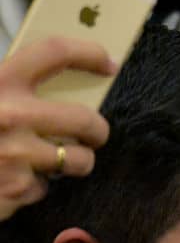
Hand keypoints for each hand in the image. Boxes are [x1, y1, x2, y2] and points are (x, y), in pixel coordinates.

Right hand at [0, 37, 114, 219]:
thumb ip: (8, 86)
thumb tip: (54, 76)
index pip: (55, 53)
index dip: (88, 53)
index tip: (108, 62)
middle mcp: (11, 114)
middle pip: (86, 120)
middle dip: (97, 130)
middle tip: (94, 134)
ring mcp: (17, 155)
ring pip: (78, 160)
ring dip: (75, 163)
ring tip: (57, 161)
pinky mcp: (16, 189)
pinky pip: (44, 188)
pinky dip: (33, 188)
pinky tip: (11, 181)